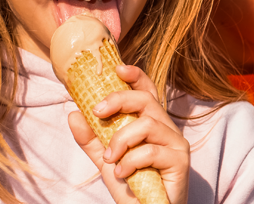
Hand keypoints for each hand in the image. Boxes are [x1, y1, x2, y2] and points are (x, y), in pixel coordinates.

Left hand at [69, 64, 190, 203]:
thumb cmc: (132, 185)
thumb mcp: (107, 160)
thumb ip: (92, 139)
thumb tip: (73, 114)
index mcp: (151, 124)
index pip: (148, 92)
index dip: (136, 76)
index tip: (118, 69)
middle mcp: (166, 129)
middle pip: (146, 100)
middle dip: (119, 100)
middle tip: (97, 112)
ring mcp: (176, 143)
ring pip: (146, 124)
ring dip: (121, 140)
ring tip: (111, 159)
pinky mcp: (180, 160)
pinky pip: (151, 151)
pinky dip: (131, 162)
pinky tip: (123, 174)